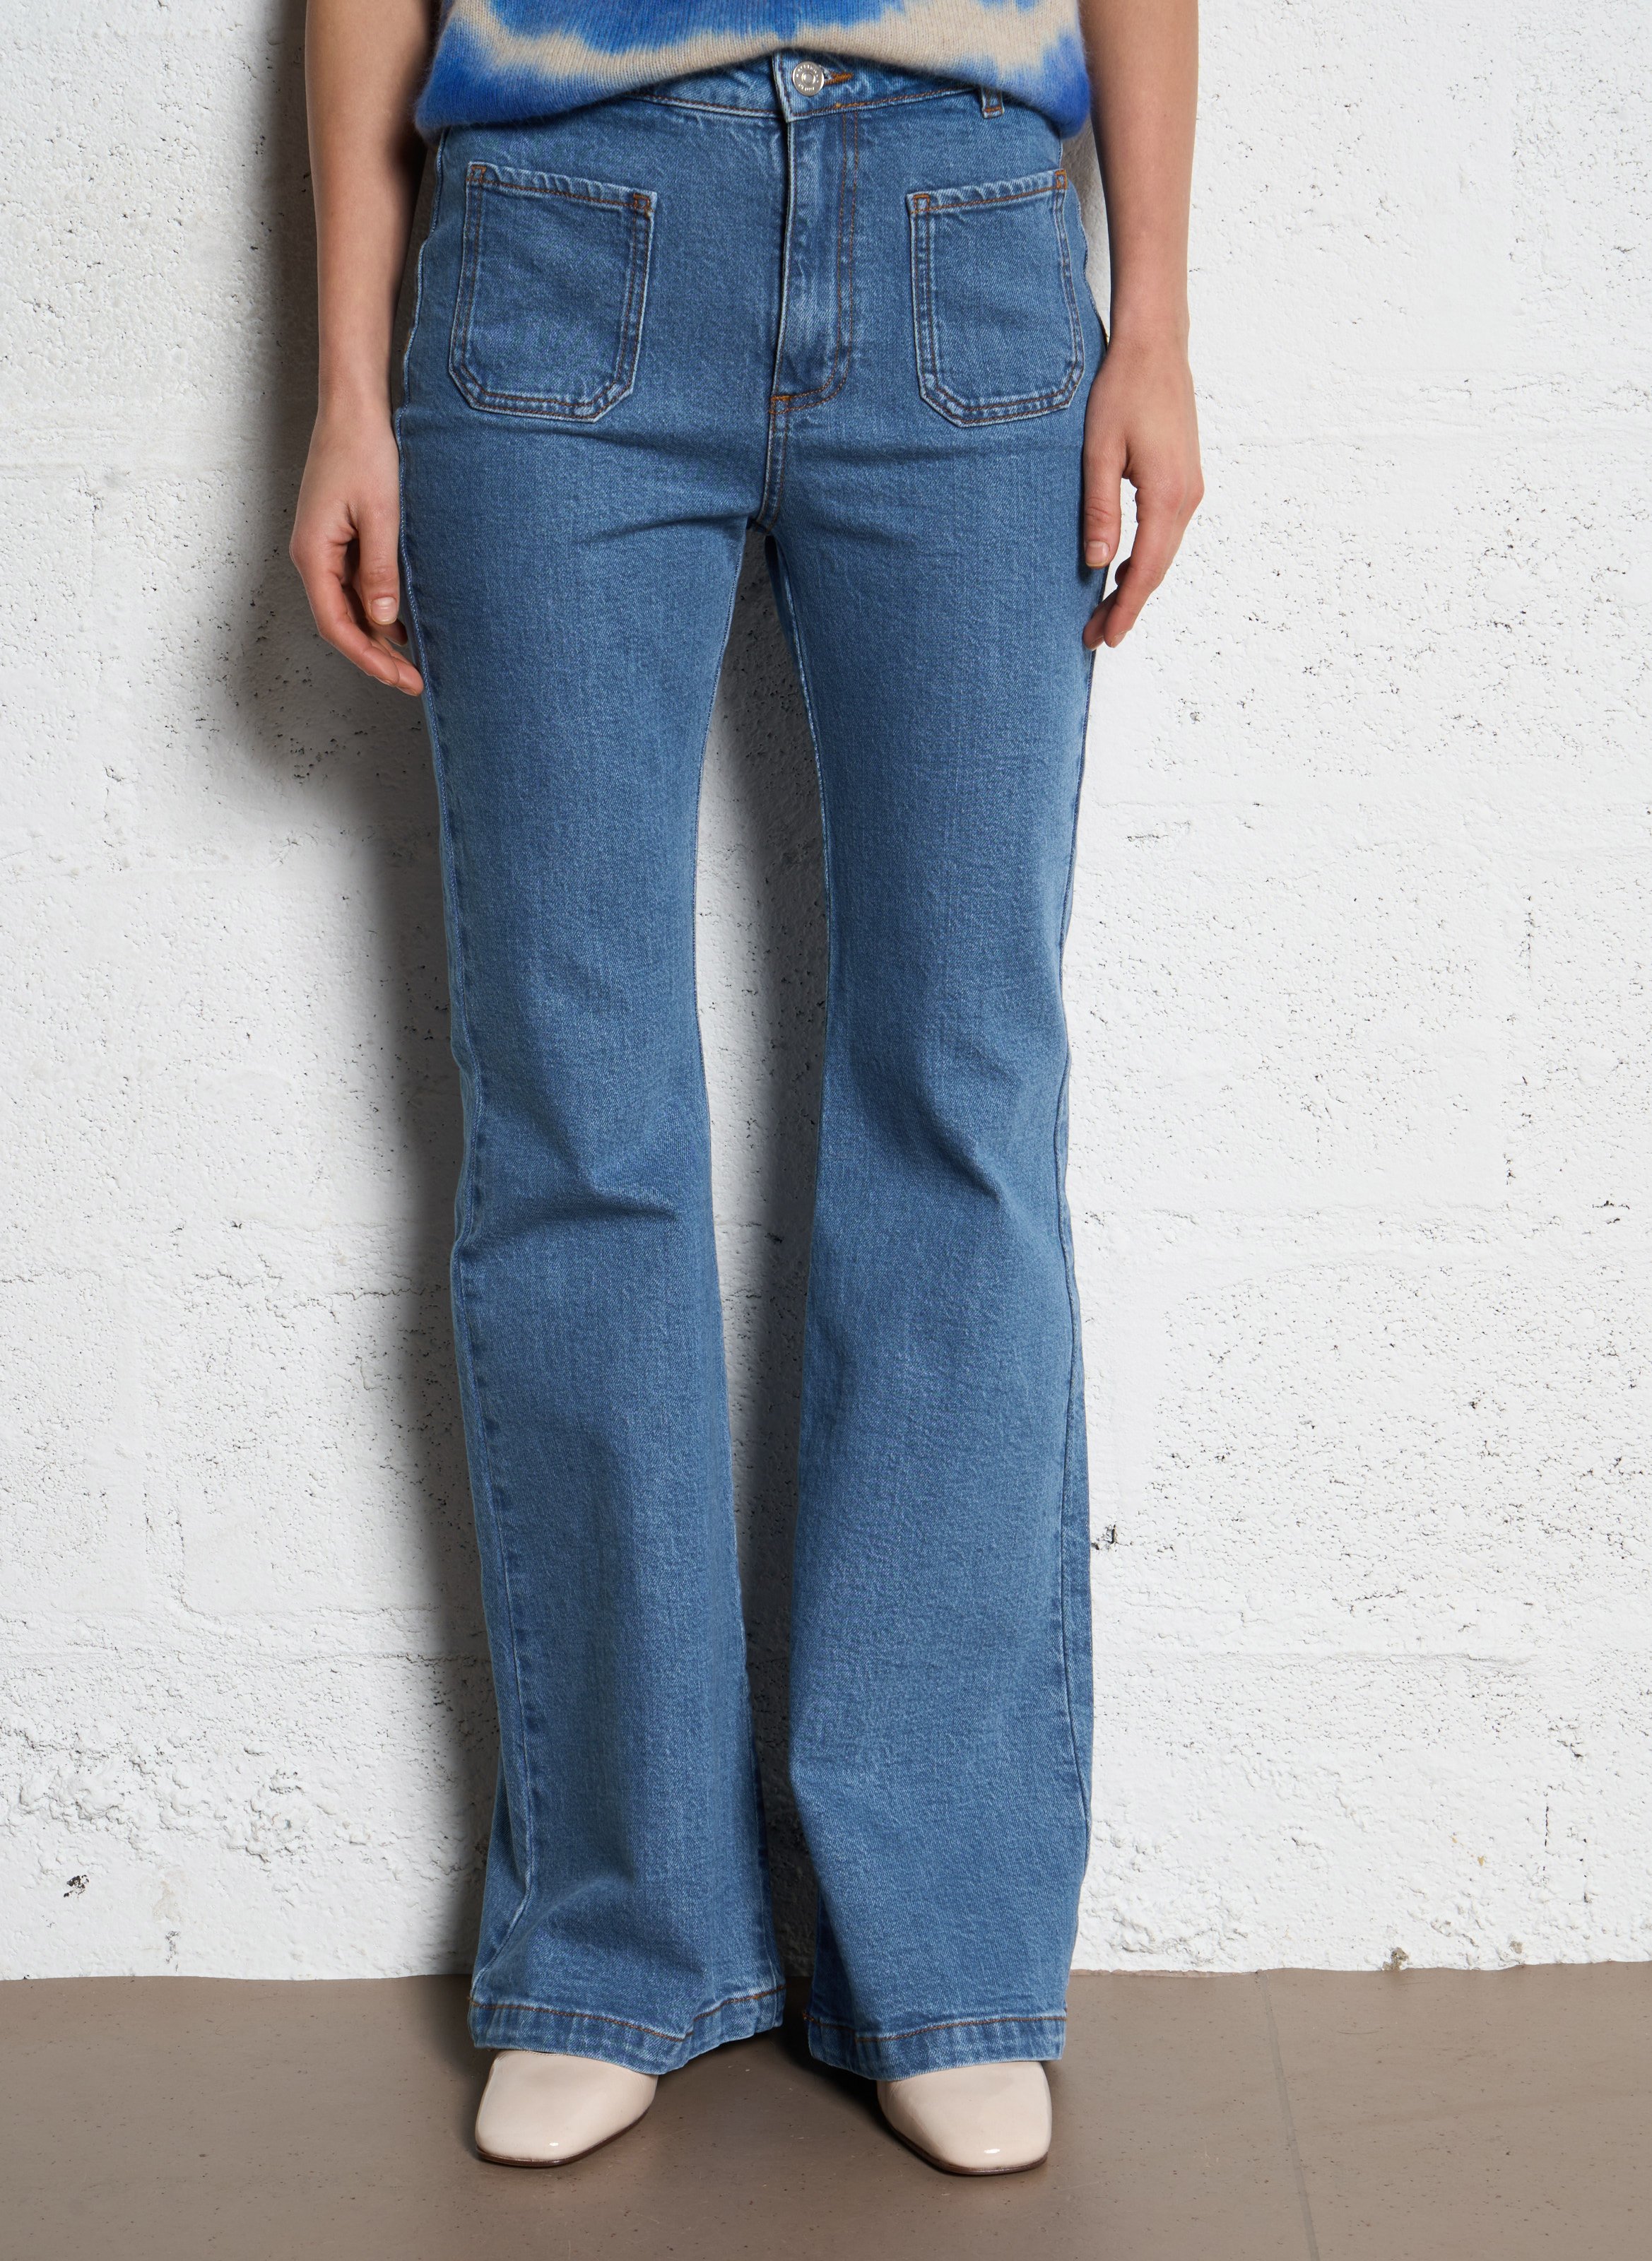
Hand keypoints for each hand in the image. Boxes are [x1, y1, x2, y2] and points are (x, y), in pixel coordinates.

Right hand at [290, 404, 422, 694]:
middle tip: (413, 682)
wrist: (352, 410)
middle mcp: (312, 556)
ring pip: (347, 608)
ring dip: (377, 638)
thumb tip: (382, 621)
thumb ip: (380, 570)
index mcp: (314, 554)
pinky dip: (375, 611)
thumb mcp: (380, 515)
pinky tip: (400, 627)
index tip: (399, 679)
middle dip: (376, 657)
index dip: (367, 658)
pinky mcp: (338, 540)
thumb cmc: (363, 453)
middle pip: (341, 623)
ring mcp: (323, 549)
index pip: (336, 625)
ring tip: (410, 665)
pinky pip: (353, 587)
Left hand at [1081, 330, 1202, 648]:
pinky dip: (1145, 558)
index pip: (1147, 570)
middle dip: (1127, 606)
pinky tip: (1123, 568)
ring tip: (1103, 612)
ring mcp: (1191, 488)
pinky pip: (1166, 532)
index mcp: (1168, 495)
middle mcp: (1187, 497)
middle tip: (1094, 637)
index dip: (1126, 609)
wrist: (1155, 346)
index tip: (1107, 639)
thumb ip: (1100, 509)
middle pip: (1157, 568)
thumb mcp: (1100, 451)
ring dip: (1136, 584)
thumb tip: (1098, 564)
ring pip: (1163, 553)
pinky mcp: (1185, 478)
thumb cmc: (1122, 390)